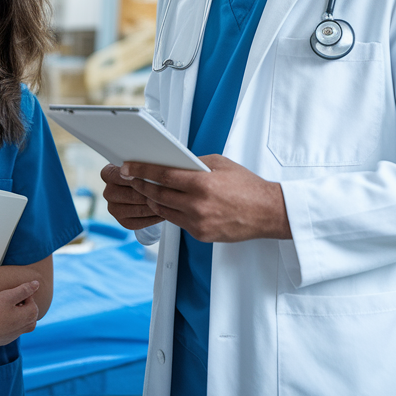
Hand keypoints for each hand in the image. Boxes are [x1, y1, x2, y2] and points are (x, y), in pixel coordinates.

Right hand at [0, 280, 39, 350]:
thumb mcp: (7, 296)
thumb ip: (24, 289)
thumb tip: (37, 284)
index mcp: (29, 316)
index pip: (32, 301)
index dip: (22, 294)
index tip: (10, 292)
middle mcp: (24, 328)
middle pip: (30, 313)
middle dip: (22, 305)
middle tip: (7, 299)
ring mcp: (14, 336)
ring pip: (22, 323)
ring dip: (16, 315)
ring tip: (3, 308)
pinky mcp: (4, 340)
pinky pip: (11, 330)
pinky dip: (8, 324)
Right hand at [100, 164, 164, 230]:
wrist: (142, 190)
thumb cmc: (143, 173)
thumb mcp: (140, 165)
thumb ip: (142, 165)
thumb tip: (153, 167)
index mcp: (108, 174)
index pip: (121, 175)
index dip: (138, 176)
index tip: (151, 176)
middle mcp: (108, 192)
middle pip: (132, 195)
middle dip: (151, 194)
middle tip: (167, 191)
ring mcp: (114, 209)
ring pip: (139, 210)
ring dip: (155, 207)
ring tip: (169, 202)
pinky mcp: (124, 222)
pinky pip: (142, 222)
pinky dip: (155, 218)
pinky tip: (165, 212)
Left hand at [123, 155, 291, 241]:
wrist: (267, 212)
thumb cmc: (246, 186)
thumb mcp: (221, 164)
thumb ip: (194, 163)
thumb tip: (172, 161)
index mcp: (202, 183)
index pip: (162, 175)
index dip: (141, 171)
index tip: (128, 167)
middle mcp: (197, 205)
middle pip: (158, 195)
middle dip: (142, 186)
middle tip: (132, 179)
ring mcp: (198, 222)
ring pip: (164, 210)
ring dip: (153, 200)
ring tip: (148, 191)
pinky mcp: (200, 234)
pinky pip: (177, 221)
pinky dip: (171, 211)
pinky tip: (169, 203)